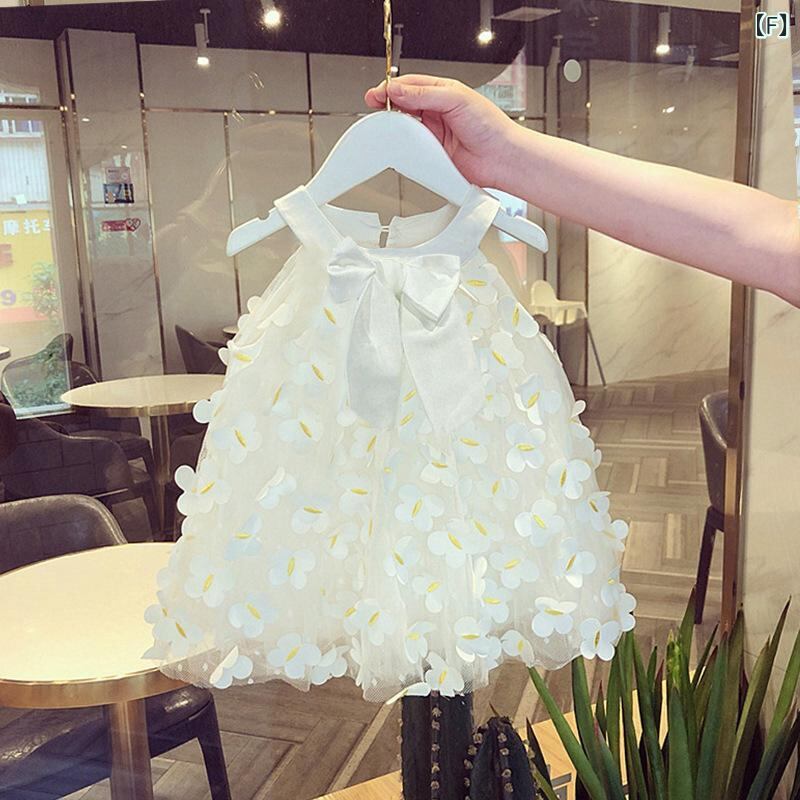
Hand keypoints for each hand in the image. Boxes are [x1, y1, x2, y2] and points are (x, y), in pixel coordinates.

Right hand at [364, 74, 519, 188]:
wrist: (501, 158)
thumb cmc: (490, 126)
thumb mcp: (457, 98)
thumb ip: (426, 94)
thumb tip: (399, 90)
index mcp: (443, 92)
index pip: (411, 85)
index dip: (392, 87)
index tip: (379, 92)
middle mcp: (437, 111)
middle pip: (403, 104)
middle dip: (388, 104)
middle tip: (375, 106)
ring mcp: (433, 133)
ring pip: (405, 126)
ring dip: (395, 125)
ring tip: (386, 124)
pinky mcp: (432, 153)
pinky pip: (412, 148)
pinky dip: (404, 146)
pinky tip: (400, 143)